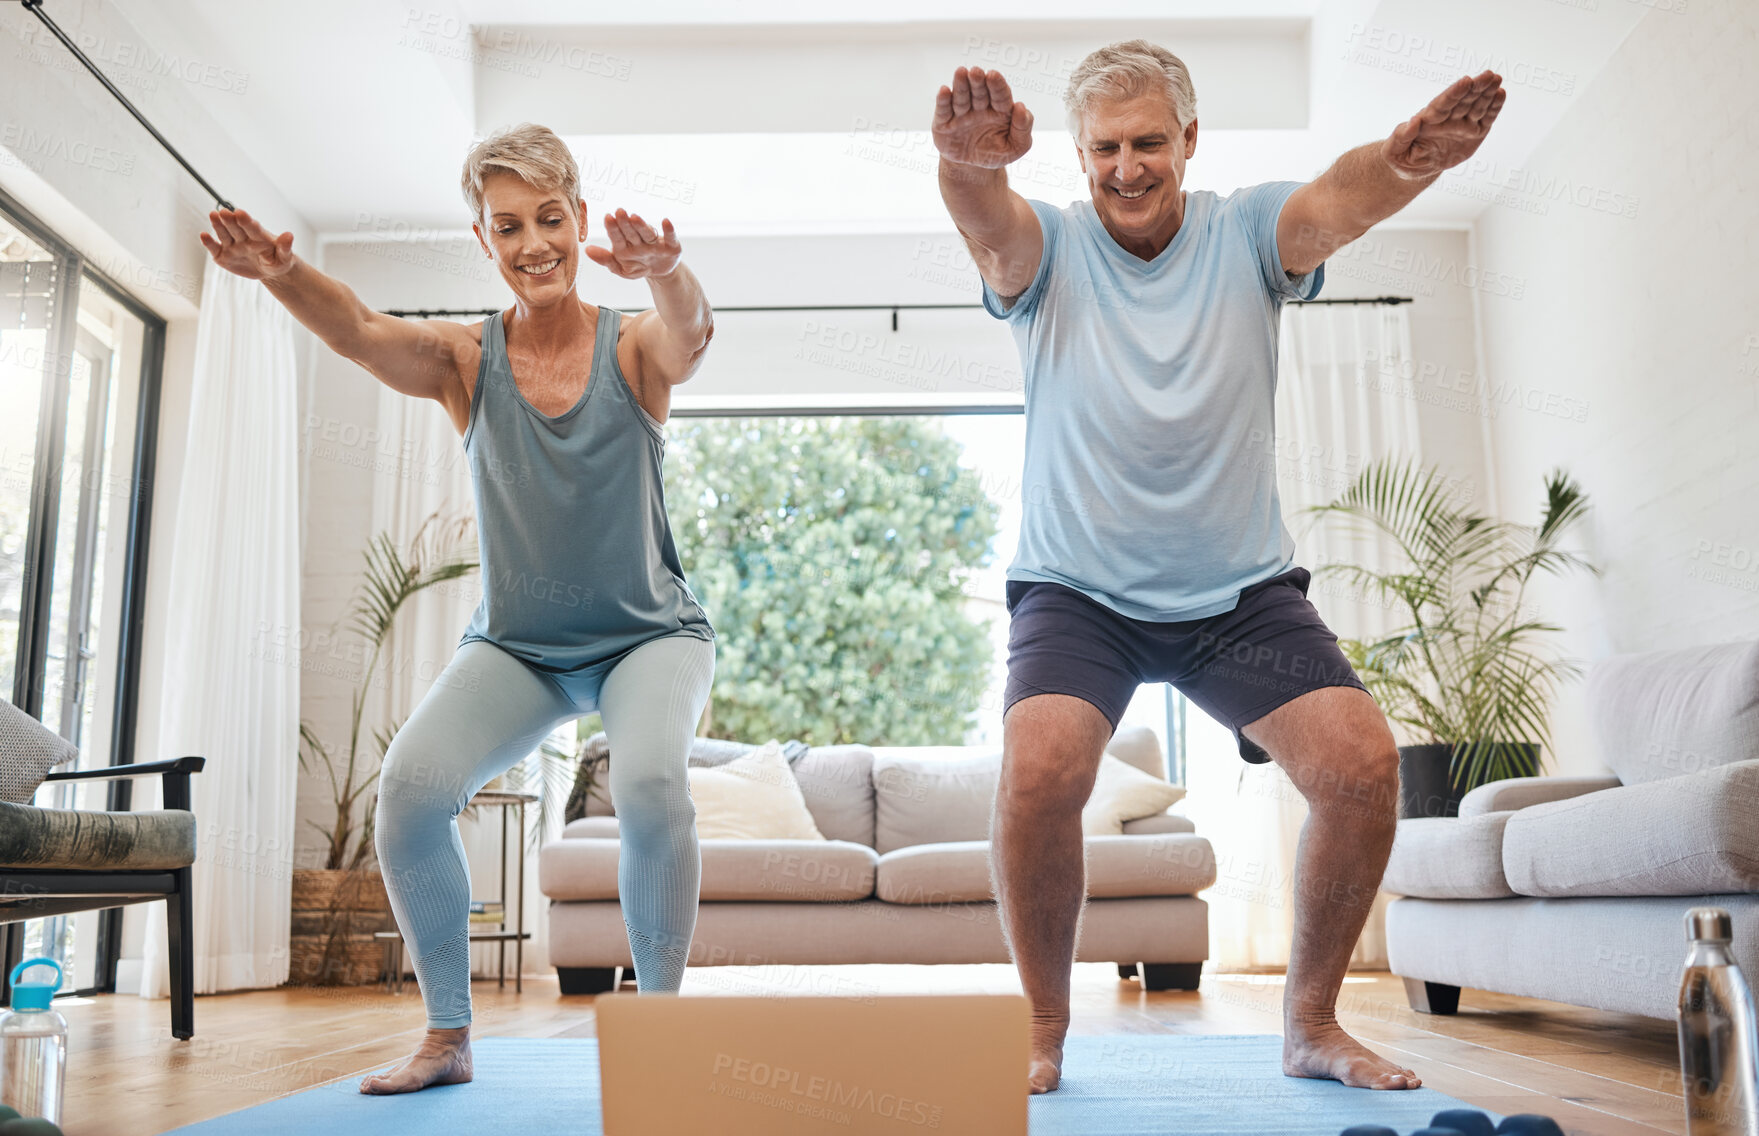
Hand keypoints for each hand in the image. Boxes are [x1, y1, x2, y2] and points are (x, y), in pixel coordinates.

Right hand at [199, 208, 294, 278]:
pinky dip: (208, 242)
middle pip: (236, 228)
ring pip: (224, 234)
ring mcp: (232, 245)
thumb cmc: (278, 260)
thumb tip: (289, 235)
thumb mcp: (285, 257)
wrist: (269, 270)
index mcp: (259, 236)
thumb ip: (285, 247)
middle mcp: (243, 238)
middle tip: (224, 212)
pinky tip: (203, 235)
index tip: (240, 213)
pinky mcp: (222, 255)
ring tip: (213, 215)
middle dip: (230, 220)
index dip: (246, 221)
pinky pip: (214, 248)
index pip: (252, 227)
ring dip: (218, 225)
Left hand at [584, 209, 680, 279]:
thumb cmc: (637, 266)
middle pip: (631, 232)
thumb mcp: (621, 269)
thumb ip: (605, 260)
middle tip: (619, 212)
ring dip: (642, 225)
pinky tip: (665, 221)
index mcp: (624, 245)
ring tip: (634, 217)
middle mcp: (639, 241)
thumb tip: (587, 250)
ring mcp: (655, 242)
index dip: (612, 227)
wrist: (659, 272)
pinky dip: (669, 230)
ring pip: (647, 233)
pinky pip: (670, 237)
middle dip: (625, 223)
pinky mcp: (671, 245)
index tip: (607, 217)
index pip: (617, 236)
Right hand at [932, 66, 1033, 168]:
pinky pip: (943, 111)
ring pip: (961, 97)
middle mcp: (979, 107)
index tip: (993, 75)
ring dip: (961, 85)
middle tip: (976, 72)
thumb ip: (1023, 128)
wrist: (972, 170)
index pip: (1000, 95)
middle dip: (978, 81)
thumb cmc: (995, 153)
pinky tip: (944, 91)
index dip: (997, 85)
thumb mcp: (1016, 147)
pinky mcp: (943, 123)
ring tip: (961, 72)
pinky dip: (943, 101)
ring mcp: (961, 114)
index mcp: (1000, 109)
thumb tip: (1021, 107)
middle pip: (979, 92)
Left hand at [1382, 70, 1505, 179]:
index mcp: (1429, 120)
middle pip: (1463, 100)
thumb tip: (1412, 121)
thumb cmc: (1401, 157)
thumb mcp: (1394, 152)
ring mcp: (1462, 124)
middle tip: (1489, 75)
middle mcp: (1448, 118)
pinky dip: (1494, 108)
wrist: (1415, 167)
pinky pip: (1486, 119)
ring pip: (1477, 106)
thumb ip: (1401, 136)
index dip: (1454, 93)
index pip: (1443, 104)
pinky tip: (1501, 94)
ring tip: (1497, 80)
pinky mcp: (1474, 133)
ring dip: (1487, 93)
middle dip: (1476, 88)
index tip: (1466, 81)